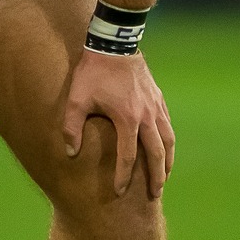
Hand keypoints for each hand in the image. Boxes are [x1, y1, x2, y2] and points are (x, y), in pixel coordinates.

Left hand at [60, 47, 175, 199]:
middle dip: (156, 177)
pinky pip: (168, 126)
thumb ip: (72, 128)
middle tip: (155, 195)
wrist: (114, 44)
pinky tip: (166, 149)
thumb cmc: (93, 72)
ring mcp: (156, 107)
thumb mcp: (77, 100)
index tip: (120, 191)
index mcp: (127, 119)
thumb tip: (71, 153)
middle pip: (157, 154)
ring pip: (168, 140)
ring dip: (168, 161)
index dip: (124, 176)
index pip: (128, 156)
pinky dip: (169, 142)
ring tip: (165, 177)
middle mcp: (146, 116)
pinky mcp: (158, 99)